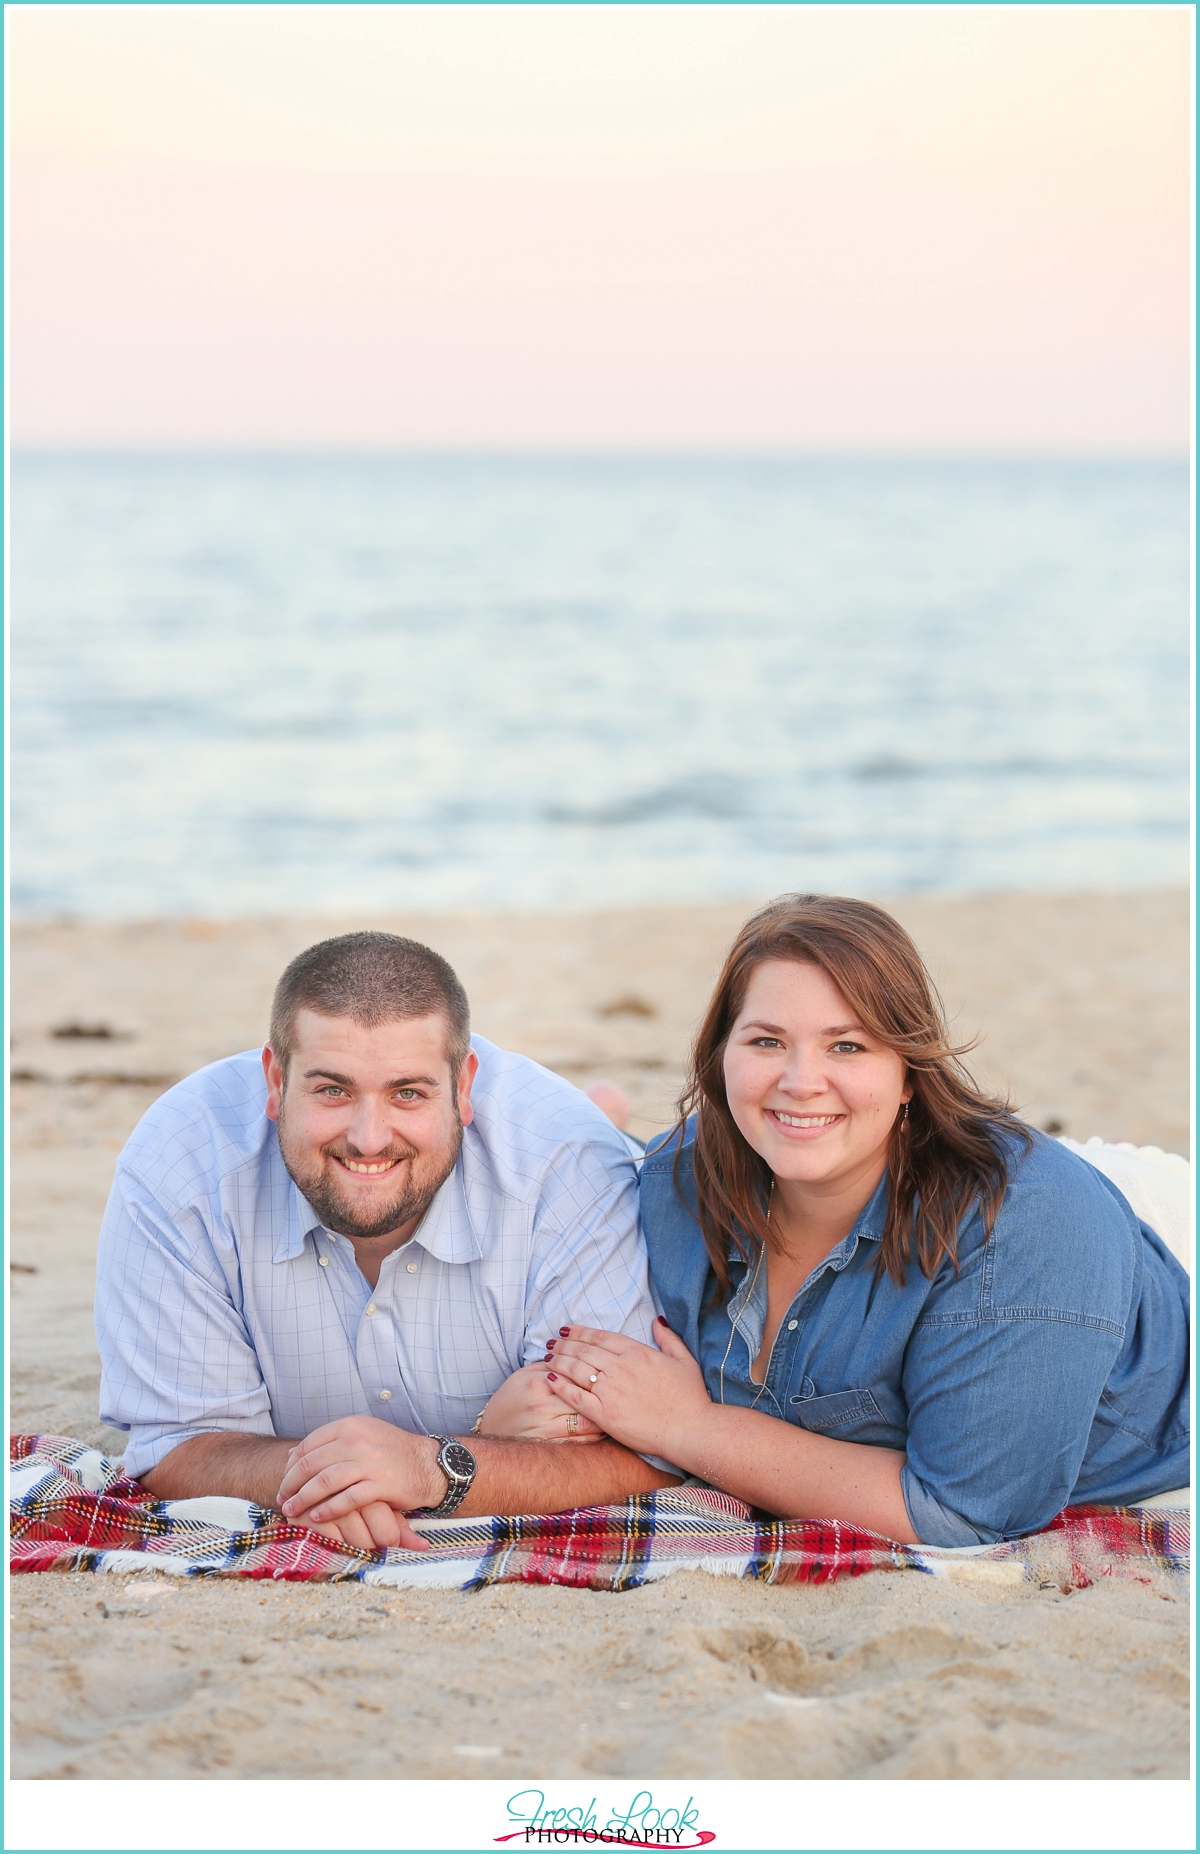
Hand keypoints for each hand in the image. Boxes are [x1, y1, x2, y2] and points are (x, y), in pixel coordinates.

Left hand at [277, 1415, 442, 1548]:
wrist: (430, 1464)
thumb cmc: (392, 1452)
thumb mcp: (362, 1435)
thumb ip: (330, 1442)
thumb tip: (293, 1454)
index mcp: (351, 1425)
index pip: (309, 1445)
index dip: (291, 1466)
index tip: (284, 1481)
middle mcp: (358, 1440)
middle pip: (312, 1464)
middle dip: (291, 1484)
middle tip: (282, 1499)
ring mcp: (369, 1462)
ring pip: (324, 1482)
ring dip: (303, 1499)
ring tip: (292, 1511)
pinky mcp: (380, 1485)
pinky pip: (346, 1499)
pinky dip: (328, 1509)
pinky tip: (317, 1516)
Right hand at [477, 1362, 606, 1443]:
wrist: (489, 1430)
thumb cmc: (510, 1400)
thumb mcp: (523, 1376)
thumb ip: (549, 1365)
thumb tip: (574, 1353)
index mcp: (537, 1382)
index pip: (575, 1373)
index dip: (596, 1373)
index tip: (612, 1372)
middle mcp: (541, 1404)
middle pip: (584, 1397)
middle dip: (606, 1394)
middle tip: (623, 1391)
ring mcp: (544, 1427)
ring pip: (586, 1421)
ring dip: (605, 1417)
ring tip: (618, 1411)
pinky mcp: (548, 1446)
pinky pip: (580, 1442)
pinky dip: (595, 1436)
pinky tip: (605, 1430)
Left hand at [544, 1317, 710, 1459]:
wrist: (689, 1429)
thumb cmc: (690, 1398)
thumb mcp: (684, 1360)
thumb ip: (668, 1338)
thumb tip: (657, 1320)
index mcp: (637, 1352)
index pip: (600, 1337)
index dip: (580, 1332)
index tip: (566, 1330)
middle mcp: (620, 1368)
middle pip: (583, 1351)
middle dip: (564, 1345)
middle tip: (551, 1343)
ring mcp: (611, 1391)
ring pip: (576, 1370)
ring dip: (558, 1362)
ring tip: (547, 1358)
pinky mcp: (605, 1414)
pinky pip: (576, 1397)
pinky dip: (561, 1386)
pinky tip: (550, 1380)